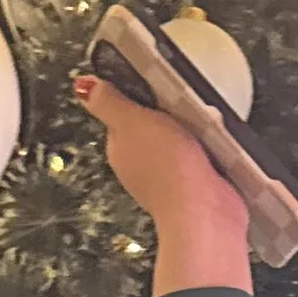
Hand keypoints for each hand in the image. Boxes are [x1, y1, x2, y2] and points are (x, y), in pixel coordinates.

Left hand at [73, 71, 252, 296]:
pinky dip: (209, 149)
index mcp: (119, 148)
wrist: (204, 212)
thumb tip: (83, 87)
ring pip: (180, 140)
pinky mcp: (195, 187)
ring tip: (203, 125)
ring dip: (194, 129)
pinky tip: (214, 147)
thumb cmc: (167, 170)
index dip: (140, 97)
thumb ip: (107, 102)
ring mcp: (168, 178)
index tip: (154, 84)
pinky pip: (202, 157)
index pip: (124, 112)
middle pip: (154, 124)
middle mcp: (140, 167)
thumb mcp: (130, 120)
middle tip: (183, 105)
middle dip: (172, 112)